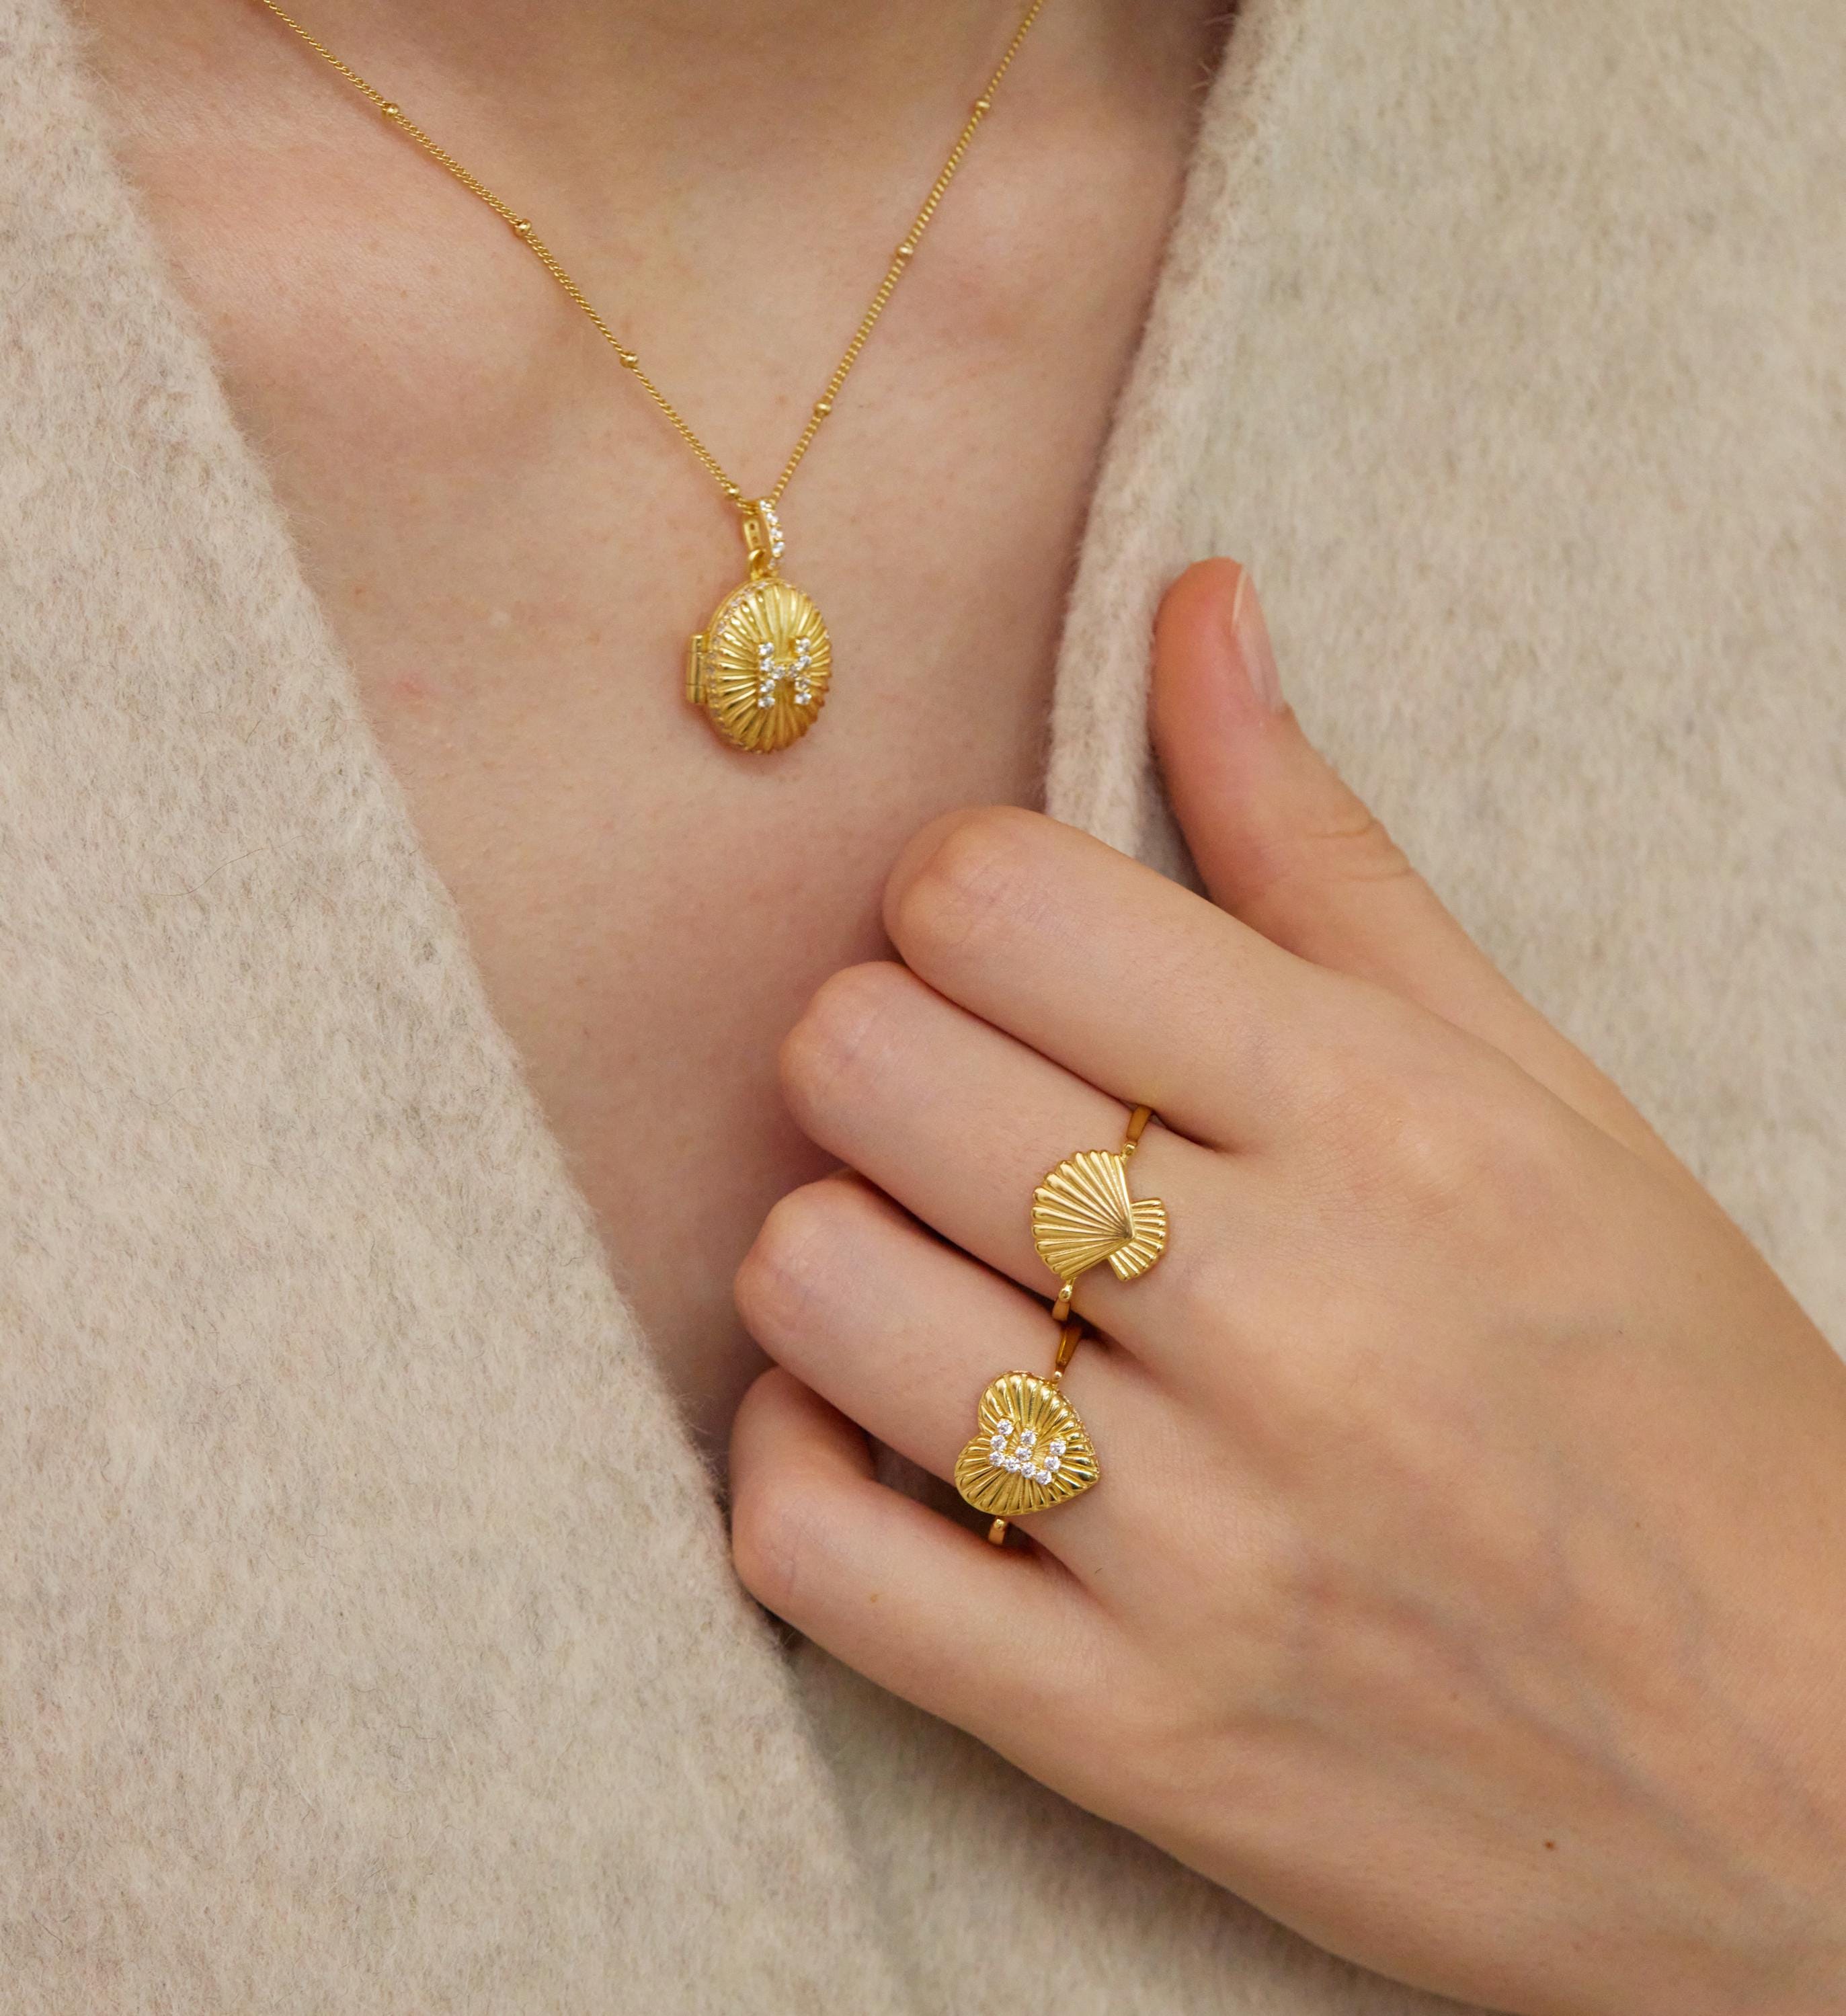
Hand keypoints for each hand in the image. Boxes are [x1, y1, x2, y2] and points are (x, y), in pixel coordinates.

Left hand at [727, 560, 1845, 2015]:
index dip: (949, 898)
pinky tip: (871, 1425)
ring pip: (808, 1285)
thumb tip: (1192, 605)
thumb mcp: (1540, 1096)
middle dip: (874, 1052)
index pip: (991, 899)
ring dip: (825, 1248)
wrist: (1816, 1782)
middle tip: (952, 1105)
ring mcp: (1195, 1542)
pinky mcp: (1125, 1729)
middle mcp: (1283, 1319)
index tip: (998, 953)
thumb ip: (1323, 850)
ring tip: (922, 1267)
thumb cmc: (1681, 1399)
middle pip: (864, 1062)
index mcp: (1387, 1124)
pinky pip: (811, 1549)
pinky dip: (791, 1463)